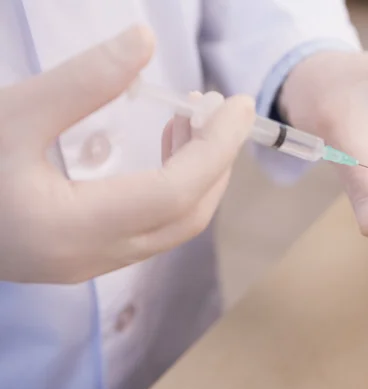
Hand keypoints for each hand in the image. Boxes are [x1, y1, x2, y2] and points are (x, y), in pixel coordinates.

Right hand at [0, 26, 254, 282]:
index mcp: (72, 229)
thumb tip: (144, 39)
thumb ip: (82, 81)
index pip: (175, 192)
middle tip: (220, 110)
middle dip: (216, 162)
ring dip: (196, 174)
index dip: (216, 147)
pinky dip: (172, 188)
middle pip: (186, 216)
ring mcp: (88, 264)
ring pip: (172, 225)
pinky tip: (165, 146)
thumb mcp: (12, 113)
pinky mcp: (84, 254)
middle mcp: (90, 259)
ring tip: (192, 119)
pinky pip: (151, 226)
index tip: (239, 105)